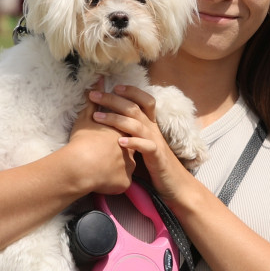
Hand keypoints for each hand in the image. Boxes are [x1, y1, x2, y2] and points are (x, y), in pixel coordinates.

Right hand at [64, 81, 135, 194]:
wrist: (81, 165)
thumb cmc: (82, 141)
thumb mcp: (86, 117)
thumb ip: (94, 100)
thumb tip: (98, 80)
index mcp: (123, 133)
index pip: (127, 133)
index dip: (118, 136)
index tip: (108, 140)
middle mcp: (131, 148)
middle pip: (130, 151)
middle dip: (120, 153)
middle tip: (103, 157)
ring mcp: (130, 167)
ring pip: (127, 169)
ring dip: (117, 169)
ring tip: (100, 170)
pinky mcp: (125, 183)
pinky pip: (121, 184)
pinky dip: (113, 184)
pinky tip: (102, 182)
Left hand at [87, 84, 192, 201]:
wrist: (175, 184)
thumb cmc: (156, 164)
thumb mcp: (144, 143)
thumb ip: (134, 132)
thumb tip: (116, 123)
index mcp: (151, 125)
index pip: (145, 100)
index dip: (131, 91)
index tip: (113, 86)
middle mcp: (153, 130)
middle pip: (134, 108)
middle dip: (113, 100)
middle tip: (94, 95)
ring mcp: (155, 142)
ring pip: (137, 124)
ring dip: (116, 119)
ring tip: (97, 117)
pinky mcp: (157, 157)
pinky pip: (146, 146)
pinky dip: (133, 142)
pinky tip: (119, 142)